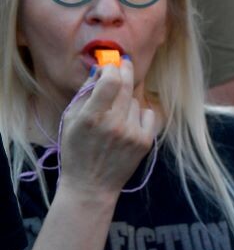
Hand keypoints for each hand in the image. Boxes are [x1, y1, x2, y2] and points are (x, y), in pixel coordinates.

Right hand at [58, 60, 157, 200]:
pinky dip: (139, 115)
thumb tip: (101, 68)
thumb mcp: (70, 120)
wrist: (91, 185)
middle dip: (125, 71)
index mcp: (91, 118)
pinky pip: (147, 113)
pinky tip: (127, 126)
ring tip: (114, 117)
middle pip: (126, 85)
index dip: (113, 68)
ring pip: (134, 101)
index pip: (110, 81)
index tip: (112, 63)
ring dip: (126, 102)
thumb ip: (85, 92)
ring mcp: (132, 133)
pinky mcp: (145, 141)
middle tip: (124, 64)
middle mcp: (114, 124)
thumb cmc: (76, 150)